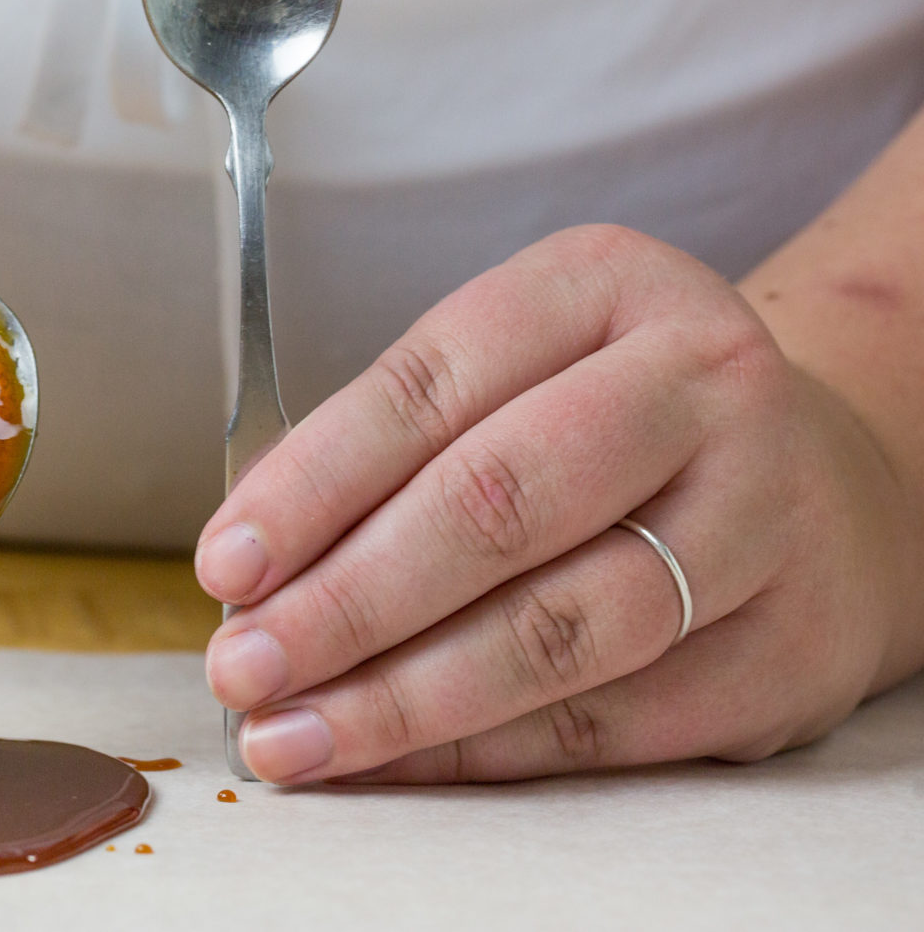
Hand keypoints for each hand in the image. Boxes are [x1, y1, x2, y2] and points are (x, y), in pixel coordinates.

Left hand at [194, 224, 923, 783]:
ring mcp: (764, 518)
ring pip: (559, 629)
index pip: (428, 389)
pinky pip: (609, 718)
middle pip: (498, 507)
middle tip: (243, 665)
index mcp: (603, 286)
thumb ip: (391, 452)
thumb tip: (253, 574)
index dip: (313, 486)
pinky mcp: (788, 649)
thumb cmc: (609, 421)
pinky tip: (393, 761)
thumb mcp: (513, 371)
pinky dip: (482, 750)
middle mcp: (702, 385)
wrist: (821, 482)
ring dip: (403, 698)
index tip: (225, 565)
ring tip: (293, 733)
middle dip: (347, 602)